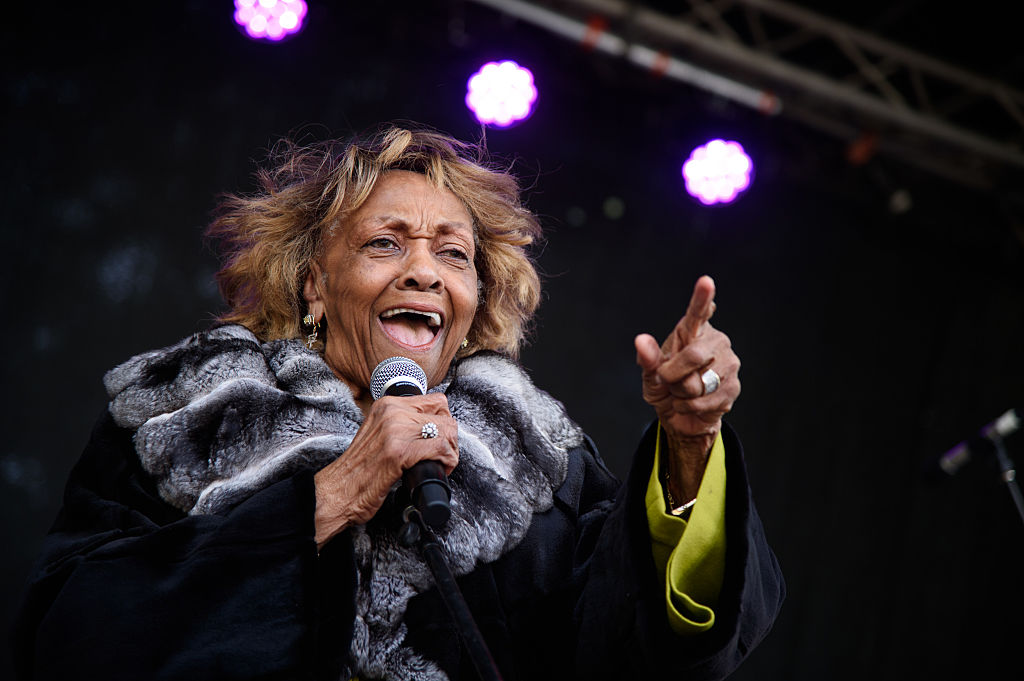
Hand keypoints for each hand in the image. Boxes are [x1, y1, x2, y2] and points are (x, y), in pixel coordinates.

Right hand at [313, 393, 458, 548]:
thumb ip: (401, 424)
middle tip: (443, 456)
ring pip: (446, 431)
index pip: (436, 401)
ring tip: (442, 464)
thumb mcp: (379, 435)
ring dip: (450, 452)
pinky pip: (440, 448)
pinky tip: (439, 470)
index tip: (440, 440)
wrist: (337, 491)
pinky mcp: (399, 451)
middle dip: (450, 439)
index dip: (444, 422)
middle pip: (445, 416)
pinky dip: (447, 462)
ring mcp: (395, 429)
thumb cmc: (360, 470)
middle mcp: (391, 411)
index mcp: (387, 405)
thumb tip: (433, 426)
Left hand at [634, 276, 739, 502]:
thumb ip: (647, 359)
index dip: (702, 297)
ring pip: (698, 381)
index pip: (697, 312)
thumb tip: (641, 340)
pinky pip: (705, 400)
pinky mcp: (734, 386)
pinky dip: (690, 406)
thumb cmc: (665, 388)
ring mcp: (728, 363)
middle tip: (668, 381)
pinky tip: (692, 403)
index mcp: (692, 331)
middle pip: (694, 355)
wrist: (682, 417)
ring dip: (682, 393)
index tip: (705, 282)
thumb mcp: (649, 374)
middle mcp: (715, 342)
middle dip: (673, 375)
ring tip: (684, 392)